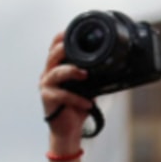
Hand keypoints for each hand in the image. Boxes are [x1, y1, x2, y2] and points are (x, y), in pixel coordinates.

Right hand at [41, 32, 91, 161]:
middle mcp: (48, 73)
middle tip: (78, 50)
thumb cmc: (77, 107)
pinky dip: (77, 99)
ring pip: (56, 72)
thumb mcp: (87, 87)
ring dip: (71, 71)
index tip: (70, 31)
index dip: (61, 37)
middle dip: (64, 49)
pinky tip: (88, 103)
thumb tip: (114, 65)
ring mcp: (46, 86)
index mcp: (56, 67)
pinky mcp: (48, 99)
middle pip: (53, 55)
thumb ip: (92, 75)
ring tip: (84, 74)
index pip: (55, 47)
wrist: (68, 130)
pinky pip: (62, 95)